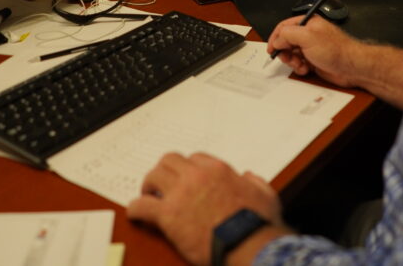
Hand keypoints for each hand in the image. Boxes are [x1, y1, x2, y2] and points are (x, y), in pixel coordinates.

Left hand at [126, 152, 287, 265]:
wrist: (246, 243)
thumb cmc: (257, 223)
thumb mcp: (266, 196)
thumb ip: (256, 182)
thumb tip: (249, 177)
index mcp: (218, 170)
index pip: (195, 159)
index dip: (189, 169)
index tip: (187, 179)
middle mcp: (196, 176)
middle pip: (170, 160)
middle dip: (165, 170)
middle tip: (161, 183)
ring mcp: (180, 193)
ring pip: (154, 175)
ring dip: (149, 184)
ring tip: (148, 195)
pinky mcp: (167, 215)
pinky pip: (142, 205)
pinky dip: (136, 208)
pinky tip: (135, 214)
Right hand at [267, 14, 361, 86]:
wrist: (351, 67)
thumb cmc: (336, 50)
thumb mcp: (307, 37)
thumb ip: (288, 34)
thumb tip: (277, 40)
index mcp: (308, 23)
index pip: (284, 27)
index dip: (276, 37)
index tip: (271, 48)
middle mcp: (309, 35)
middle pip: (286, 42)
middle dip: (285, 52)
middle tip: (287, 58)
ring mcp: (311, 48)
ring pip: (292, 55)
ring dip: (293, 61)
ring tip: (300, 64)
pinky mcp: (314, 61)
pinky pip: (299, 64)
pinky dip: (300, 68)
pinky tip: (306, 69)